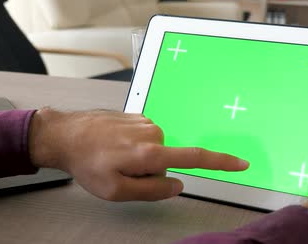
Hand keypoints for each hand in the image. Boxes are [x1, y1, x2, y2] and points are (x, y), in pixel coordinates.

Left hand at [28, 108, 248, 200]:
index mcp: (151, 153)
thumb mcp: (116, 191)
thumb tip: (177, 185)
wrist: (66, 134)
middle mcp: (153, 133)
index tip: (241, 163)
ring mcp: (145, 122)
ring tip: (114, 157)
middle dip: (151, 172)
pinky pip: (145, 138)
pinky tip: (114, 146)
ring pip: (156, 150)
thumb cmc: (88, 164)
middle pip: (168, 161)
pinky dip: (134, 146)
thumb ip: (151, 191)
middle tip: (122, 172)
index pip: (195, 158)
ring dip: (141, 159)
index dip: (220, 163)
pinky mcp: (137, 115)